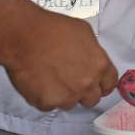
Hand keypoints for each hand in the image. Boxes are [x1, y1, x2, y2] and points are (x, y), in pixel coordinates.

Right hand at [4, 7, 118, 109]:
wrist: (24, 36)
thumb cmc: (52, 29)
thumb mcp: (84, 32)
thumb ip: (93, 52)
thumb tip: (91, 59)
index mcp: (99, 66)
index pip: (110, 84)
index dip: (103, 84)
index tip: (97, 84)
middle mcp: (87, 84)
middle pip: (92, 98)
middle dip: (83, 92)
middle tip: (70, 81)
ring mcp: (67, 96)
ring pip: (70, 103)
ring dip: (63, 95)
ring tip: (51, 78)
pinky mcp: (47, 103)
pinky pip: (49, 105)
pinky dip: (44, 97)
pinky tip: (39, 81)